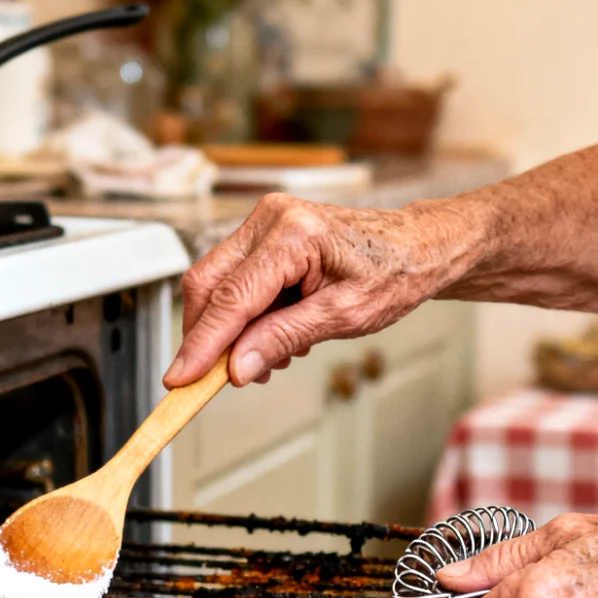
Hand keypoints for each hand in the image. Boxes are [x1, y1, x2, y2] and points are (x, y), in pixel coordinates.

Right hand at [164, 194, 480, 387]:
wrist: (417, 246)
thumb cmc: (394, 272)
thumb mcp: (344, 317)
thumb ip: (284, 339)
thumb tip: (237, 367)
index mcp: (293, 234)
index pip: (231, 297)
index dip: (201, 344)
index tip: (180, 379)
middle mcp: (271, 218)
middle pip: (208, 284)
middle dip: (207, 337)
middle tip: (221, 379)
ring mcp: (265, 222)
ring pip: (216, 283)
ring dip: (230, 329)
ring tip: (273, 354)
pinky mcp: (264, 233)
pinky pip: (234, 278)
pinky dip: (243, 314)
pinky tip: (275, 331)